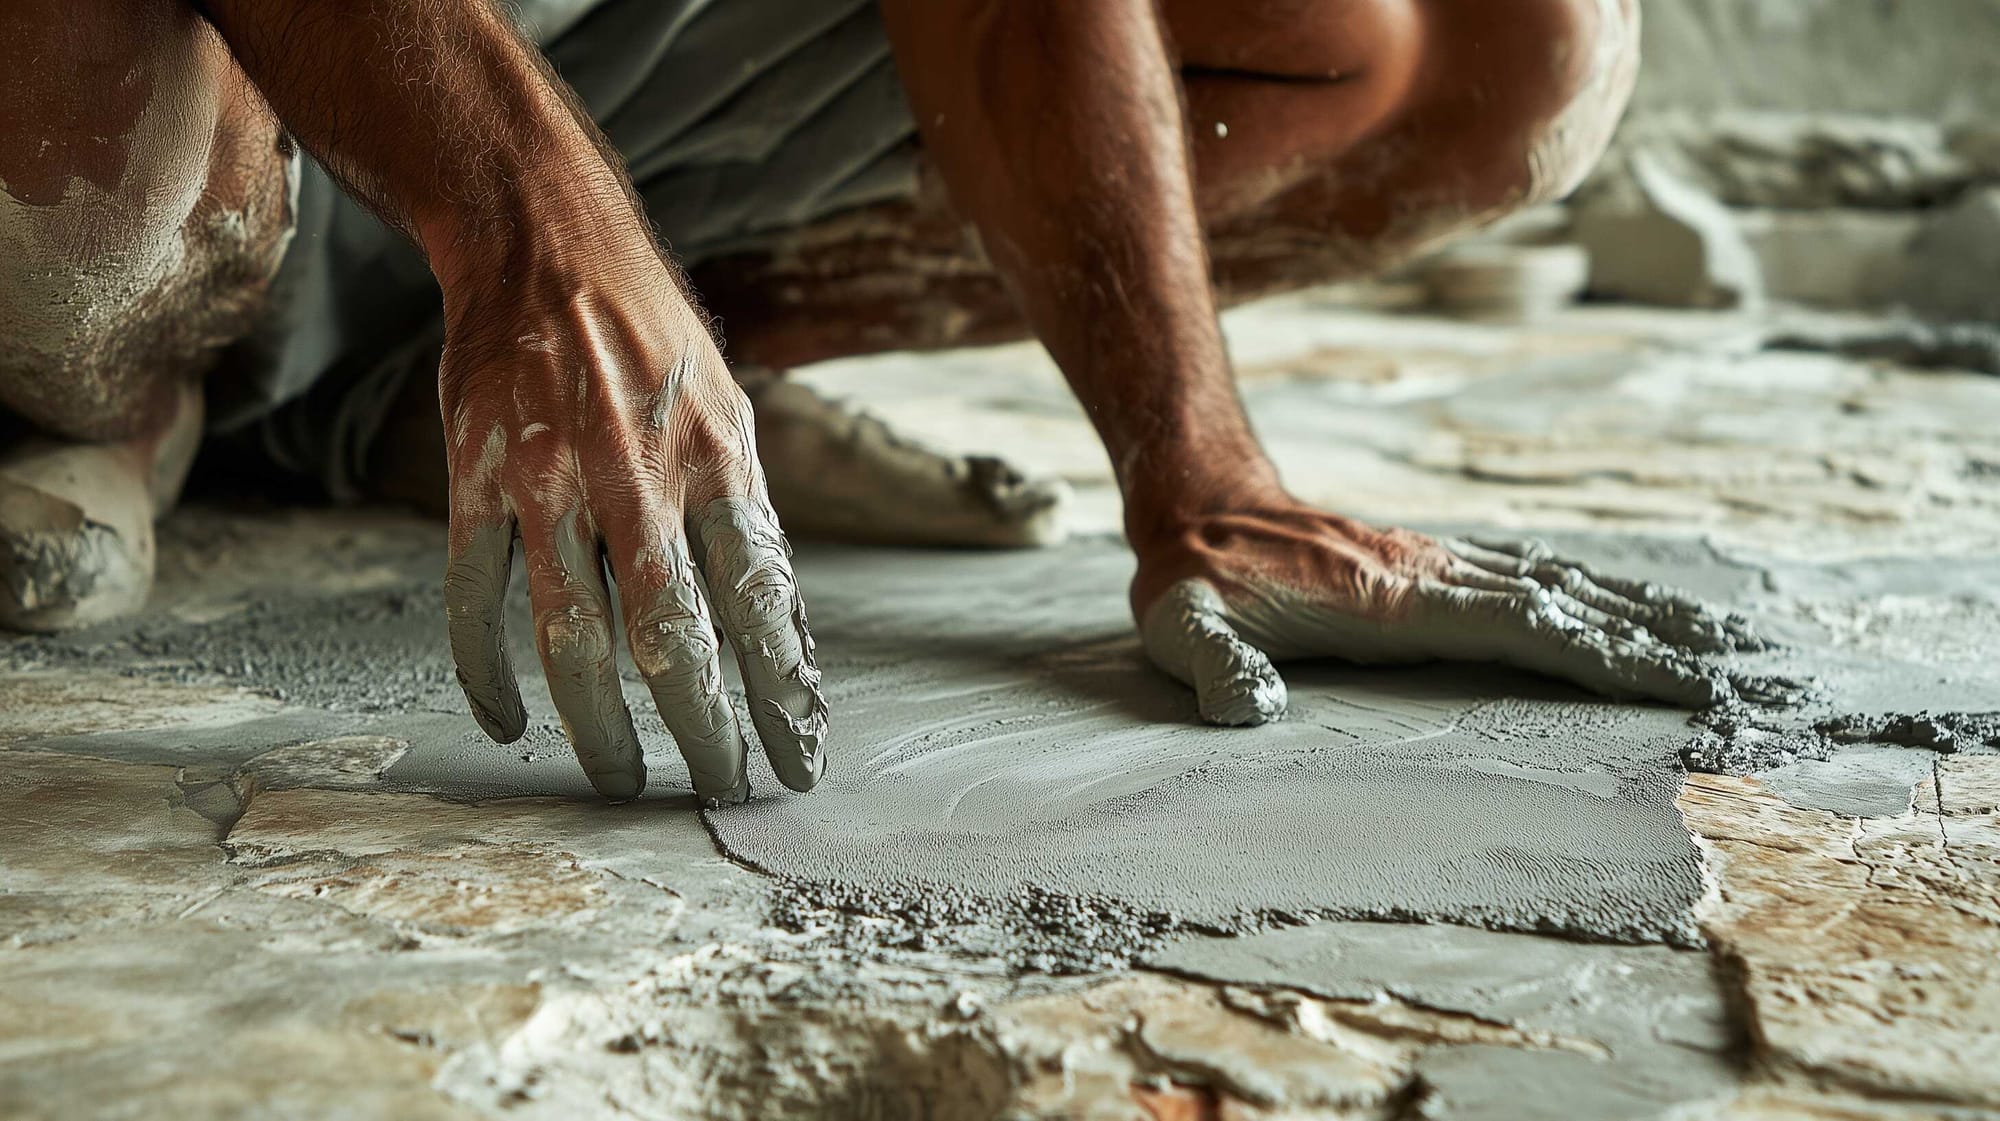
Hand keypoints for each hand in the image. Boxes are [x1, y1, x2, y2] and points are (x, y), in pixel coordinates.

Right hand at [437, 262, 826, 802]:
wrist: (546, 242)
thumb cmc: (655, 340)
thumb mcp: (730, 411)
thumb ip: (743, 517)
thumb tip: (774, 632)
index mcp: (717, 459)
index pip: (761, 603)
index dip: (783, 691)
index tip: (799, 758)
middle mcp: (637, 476)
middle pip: (672, 636)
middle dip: (702, 728)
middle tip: (718, 788)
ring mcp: (549, 480)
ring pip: (574, 637)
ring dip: (600, 724)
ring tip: (621, 777)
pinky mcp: (478, 480)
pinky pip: (479, 597)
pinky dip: (489, 670)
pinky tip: (509, 718)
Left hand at [1130, 492, 1762, 724]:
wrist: (1198, 501)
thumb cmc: (1192, 582)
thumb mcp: (1185, 630)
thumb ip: (1216, 668)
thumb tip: (1245, 710)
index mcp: (1398, 602)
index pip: (1523, 629)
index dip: (1603, 655)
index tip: (1683, 680)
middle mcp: (1439, 576)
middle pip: (1574, 606)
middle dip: (1665, 640)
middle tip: (1755, 670)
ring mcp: (1444, 566)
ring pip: (1569, 587)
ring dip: (1651, 615)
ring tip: (1733, 642)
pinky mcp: (1439, 566)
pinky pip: (1540, 580)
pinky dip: (1602, 596)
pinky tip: (1641, 611)